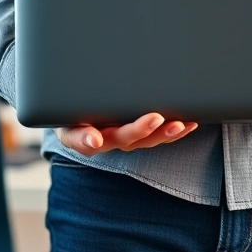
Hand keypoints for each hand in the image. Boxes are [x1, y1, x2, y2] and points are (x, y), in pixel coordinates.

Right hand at [56, 113, 198, 155]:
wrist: (79, 110)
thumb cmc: (71, 111)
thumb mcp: (62, 114)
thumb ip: (75, 128)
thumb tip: (93, 141)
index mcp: (80, 134)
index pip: (82, 139)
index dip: (88, 139)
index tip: (95, 138)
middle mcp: (105, 139)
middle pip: (122, 138)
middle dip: (140, 130)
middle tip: (155, 117)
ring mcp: (124, 138)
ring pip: (145, 140)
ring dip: (164, 133)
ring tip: (180, 125)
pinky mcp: (141, 134)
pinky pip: (158, 136)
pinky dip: (174, 131)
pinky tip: (190, 124)